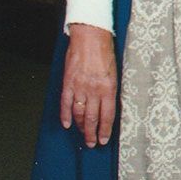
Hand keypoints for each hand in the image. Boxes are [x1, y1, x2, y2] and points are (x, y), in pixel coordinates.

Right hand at [60, 23, 116, 145]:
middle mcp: (94, 90)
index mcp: (109, 87)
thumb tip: (108, 106)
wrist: (90, 36)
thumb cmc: (105, 51)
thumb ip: (110, 89)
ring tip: (83, 136)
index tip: (104, 140)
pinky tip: (67, 124)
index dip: (105, 130)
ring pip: (79, 113)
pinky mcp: (68, 83)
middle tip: (92, 143)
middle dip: (92, 133)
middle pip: (92, 118)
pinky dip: (65, 115)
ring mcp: (79, 87)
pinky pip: (65, 103)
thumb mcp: (115, 71)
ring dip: (81, 127)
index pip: (107, 115)